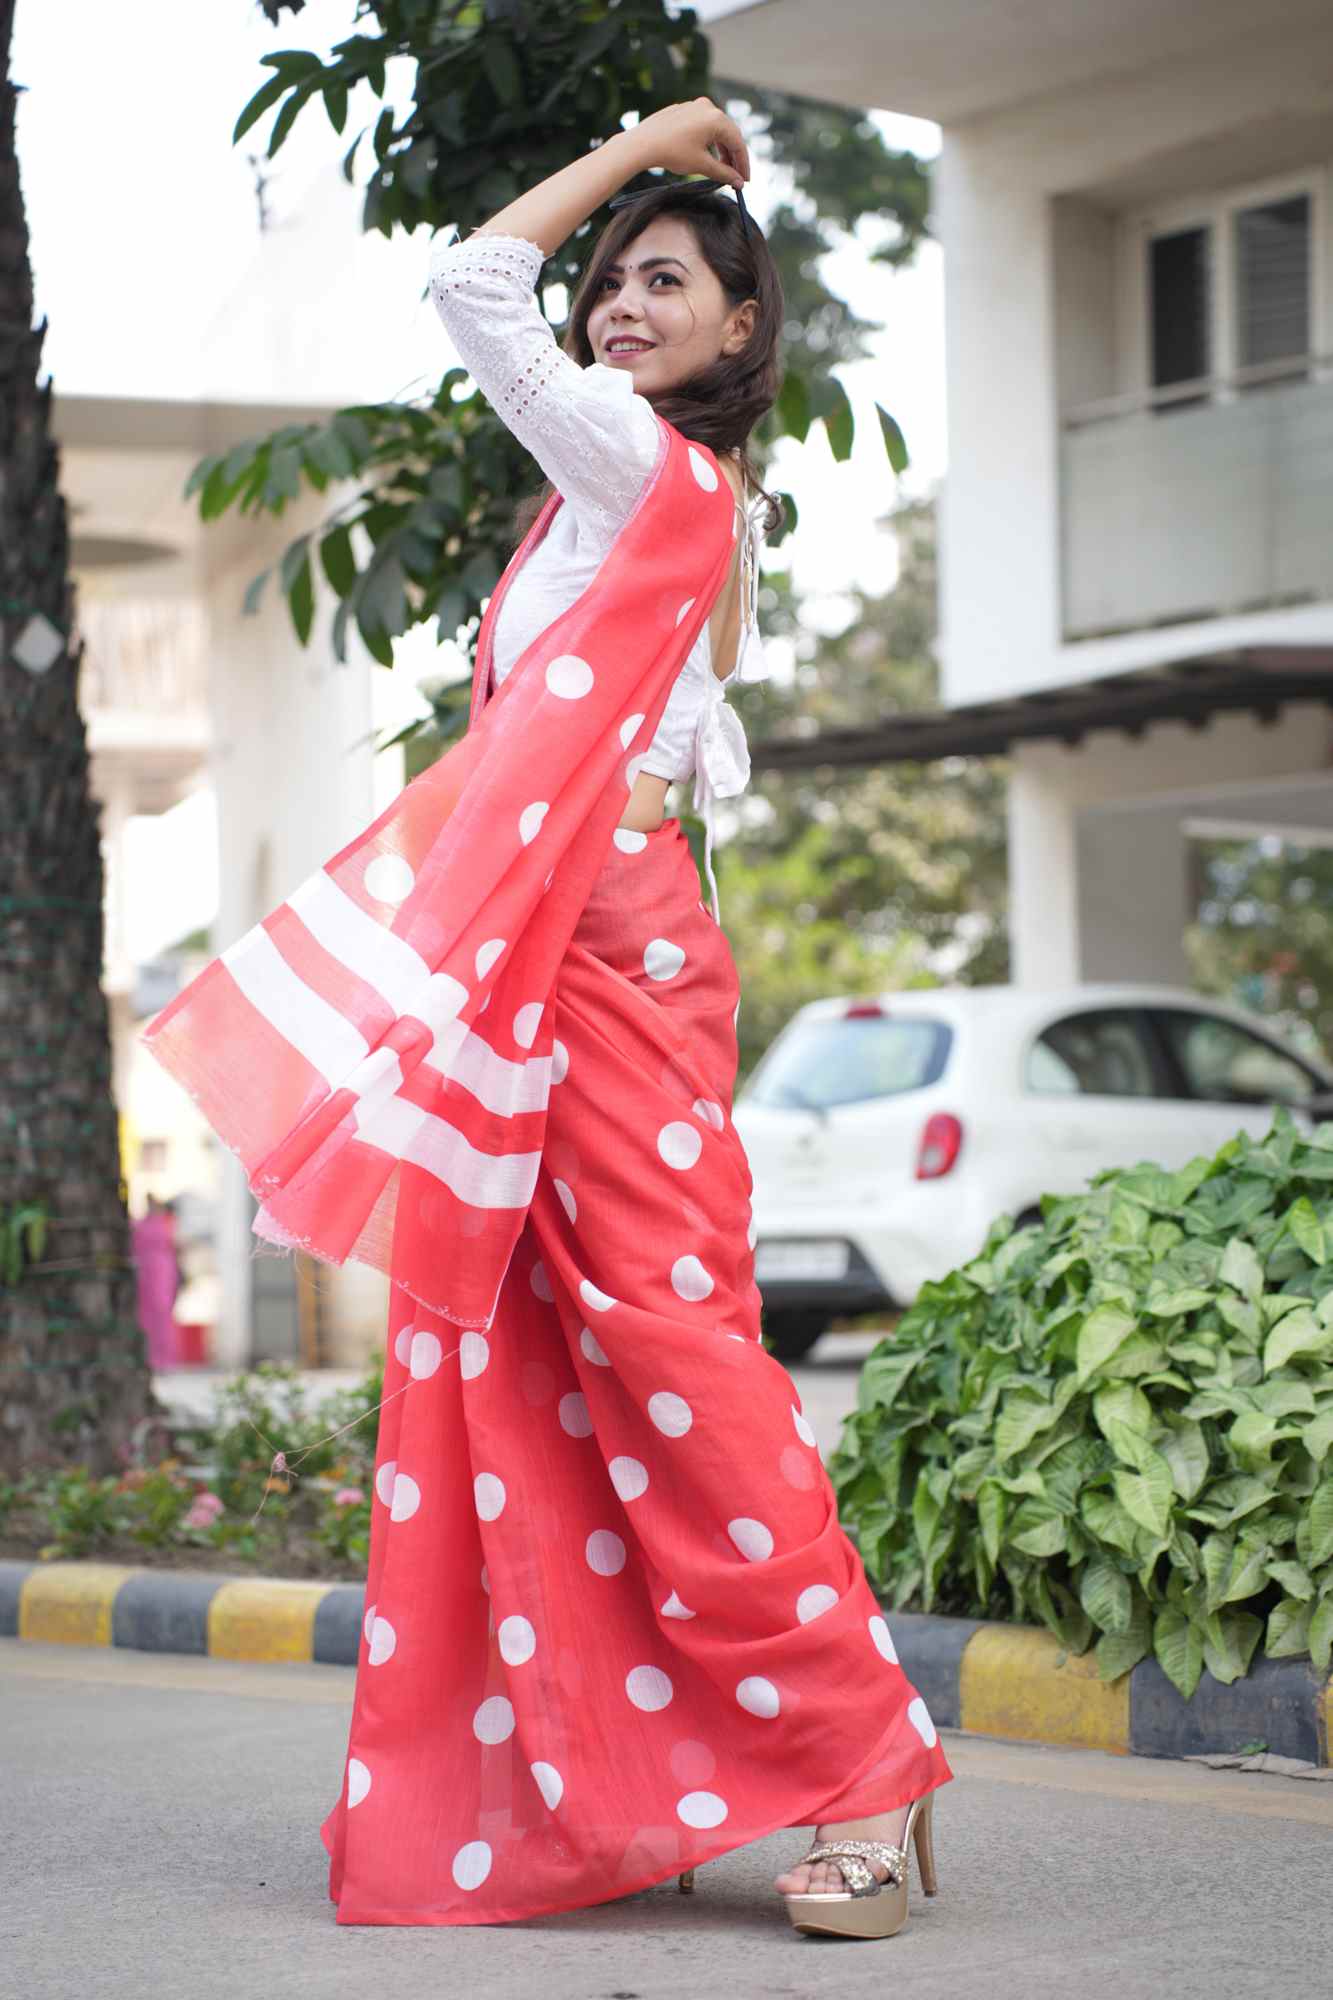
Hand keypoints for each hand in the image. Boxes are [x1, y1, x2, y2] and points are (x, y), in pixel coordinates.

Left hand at [626, 98, 749, 188]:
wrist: (642, 143)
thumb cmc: (672, 153)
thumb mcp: (702, 165)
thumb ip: (724, 173)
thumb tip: (738, 182)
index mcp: (716, 119)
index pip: (738, 143)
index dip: (743, 164)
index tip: (745, 180)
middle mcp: (708, 107)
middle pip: (729, 134)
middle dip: (733, 157)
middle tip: (736, 176)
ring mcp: (695, 106)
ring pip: (716, 130)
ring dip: (721, 149)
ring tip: (722, 168)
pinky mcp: (684, 110)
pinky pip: (703, 126)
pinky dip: (709, 141)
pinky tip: (707, 155)